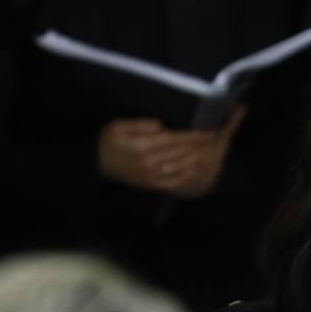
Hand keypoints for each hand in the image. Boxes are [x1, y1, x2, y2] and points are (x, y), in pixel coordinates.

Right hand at [98, 108, 245, 196]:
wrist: (96, 163)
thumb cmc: (108, 141)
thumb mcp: (119, 126)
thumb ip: (140, 125)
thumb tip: (161, 126)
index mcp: (142, 147)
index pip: (174, 140)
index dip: (192, 137)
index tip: (208, 133)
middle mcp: (149, 163)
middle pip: (180, 154)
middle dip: (198, 148)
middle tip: (215, 142)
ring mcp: (150, 176)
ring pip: (179, 169)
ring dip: (196, 162)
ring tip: (210, 154)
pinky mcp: (150, 185)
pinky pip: (172, 182)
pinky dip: (186, 177)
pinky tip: (195, 171)